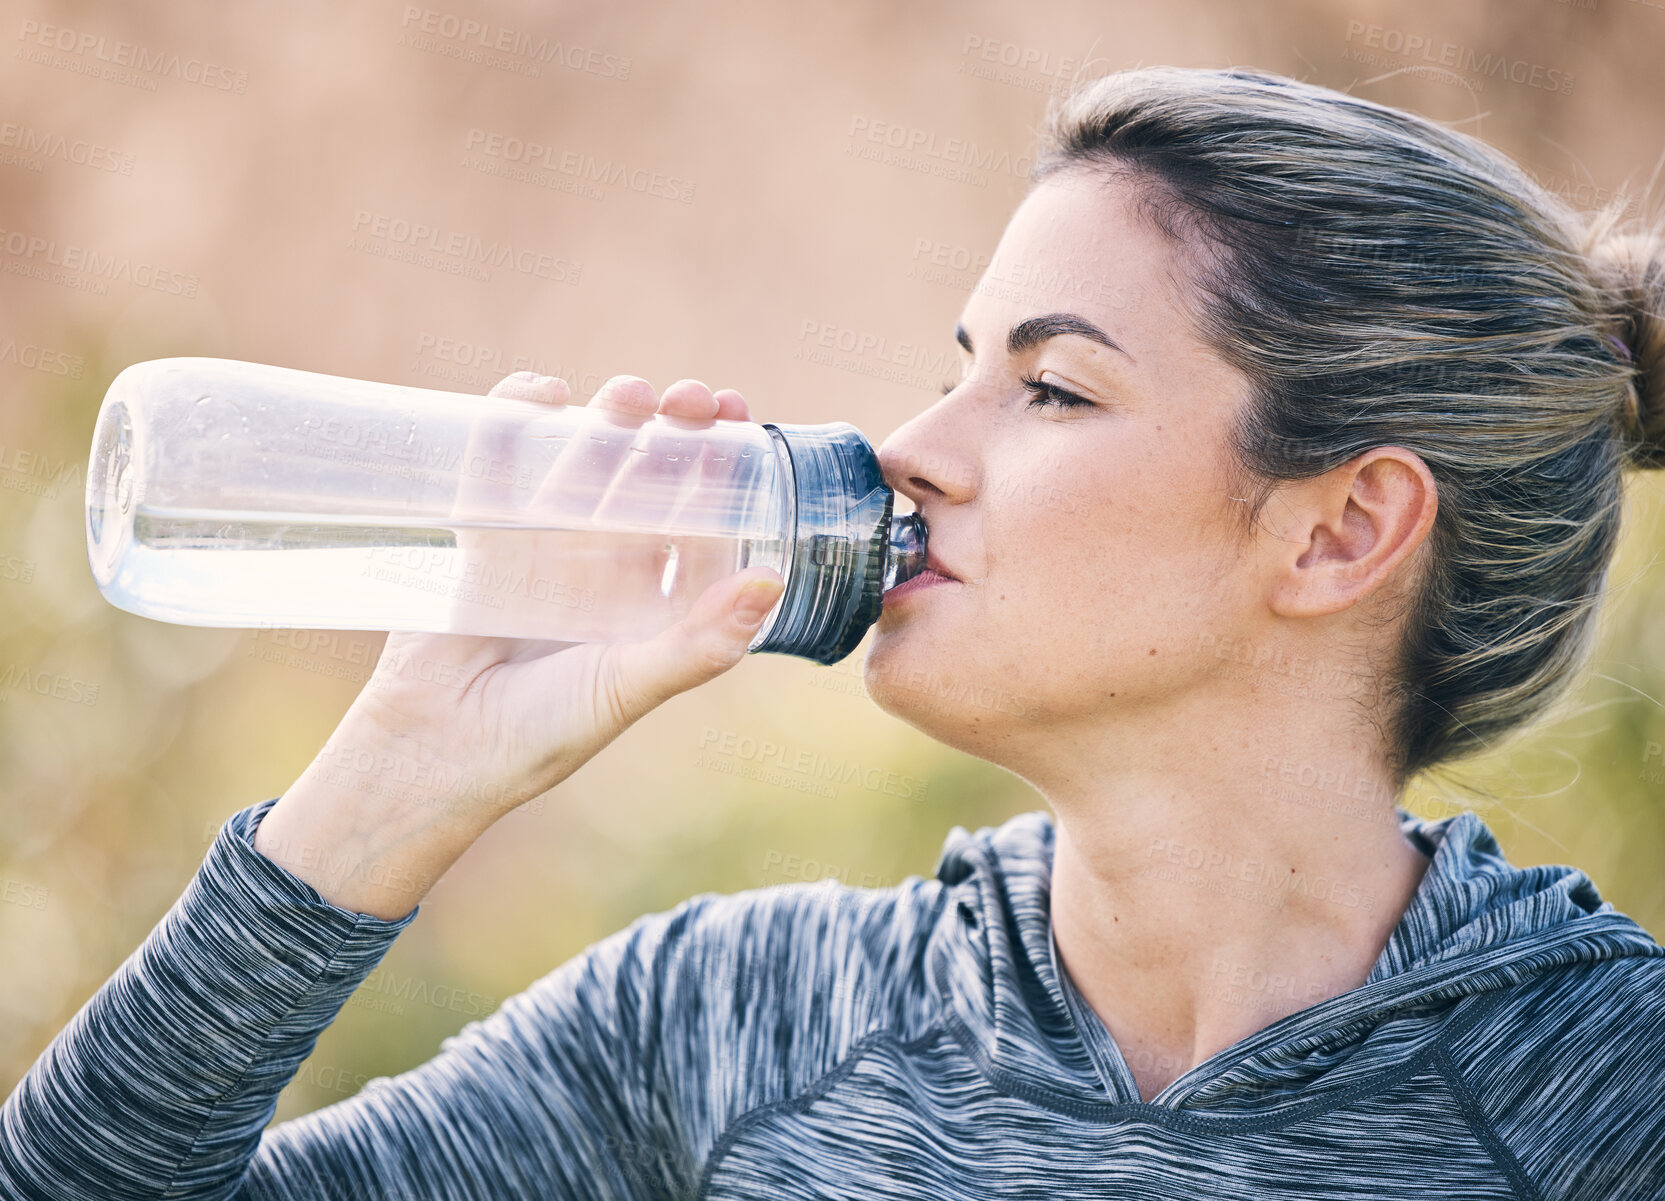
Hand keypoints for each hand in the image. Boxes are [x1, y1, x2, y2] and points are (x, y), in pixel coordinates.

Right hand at [335, 371, 784, 827]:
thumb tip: (773, 581)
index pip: (699, 518)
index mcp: (651, 600)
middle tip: (687, 398)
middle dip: (671, 431)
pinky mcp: (480, 533)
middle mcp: (604, 566)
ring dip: (605, 418)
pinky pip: (499, 462)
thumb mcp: (628, 687)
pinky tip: (541, 392)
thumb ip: (698, 643)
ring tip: (624, 397)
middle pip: (647, 477)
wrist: (432, 754)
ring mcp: (541, 544)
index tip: (735, 420)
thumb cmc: (542, 735)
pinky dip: (516, 418)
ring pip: (582, 459)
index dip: (721, 469)